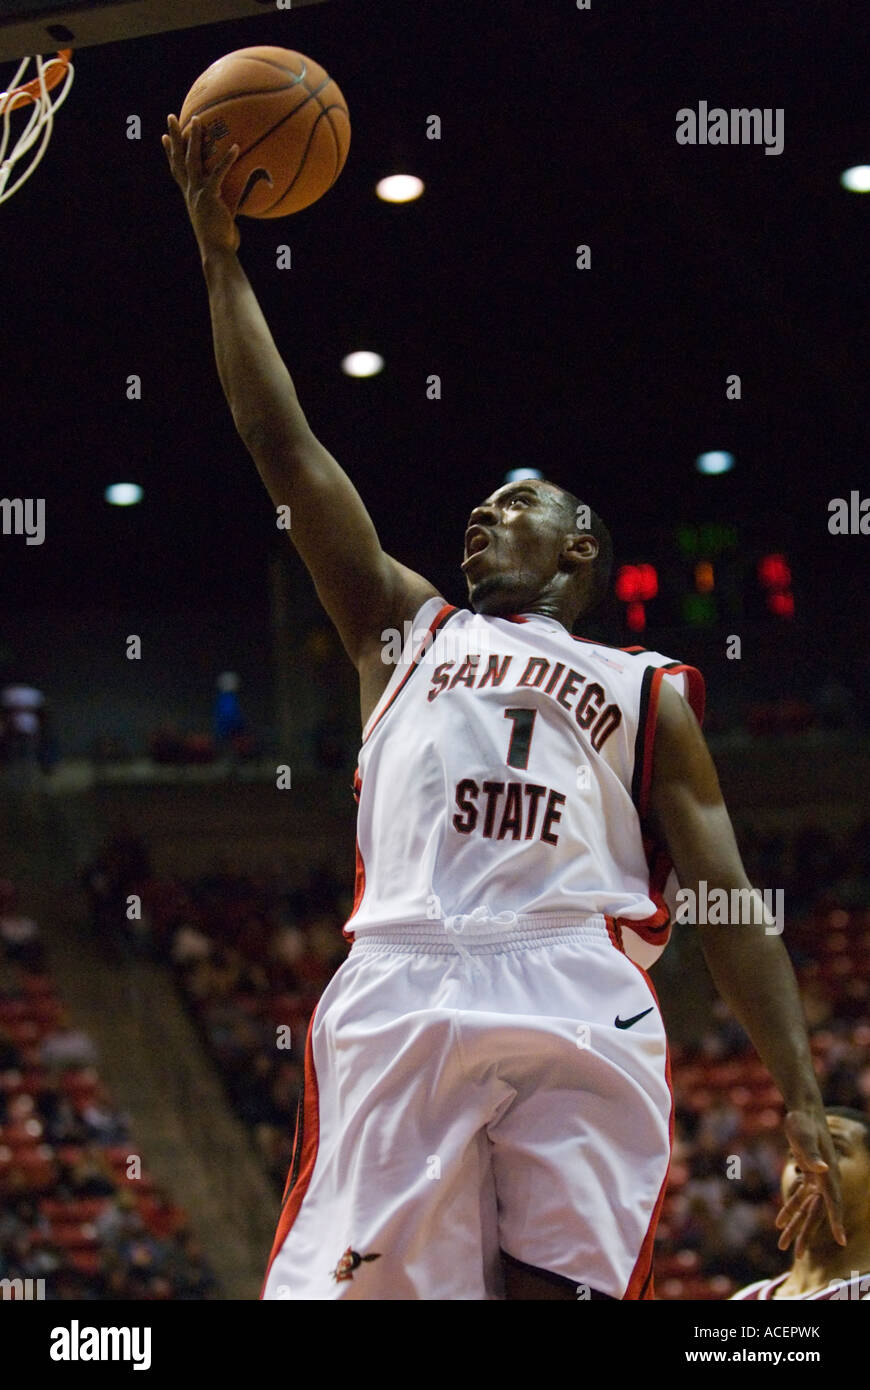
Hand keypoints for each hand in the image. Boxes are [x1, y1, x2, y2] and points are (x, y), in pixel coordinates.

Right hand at [162, 114, 240, 256]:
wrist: (216, 252)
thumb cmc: (221, 242)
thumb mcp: (221, 220)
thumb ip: (225, 207)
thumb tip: (239, 204)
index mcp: (189, 195)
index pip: (176, 170)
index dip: (169, 153)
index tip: (163, 137)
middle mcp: (190, 191)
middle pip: (178, 158)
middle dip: (174, 136)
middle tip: (171, 117)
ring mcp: (197, 193)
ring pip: (192, 160)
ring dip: (194, 138)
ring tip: (197, 119)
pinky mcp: (209, 196)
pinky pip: (218, 173)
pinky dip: (227, 160)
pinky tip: (235, 147)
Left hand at [775, 1108, 846, 1255]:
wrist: (804, 1110)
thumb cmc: (804, 1122)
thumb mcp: (804, 1136)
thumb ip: (813, 1154)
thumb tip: (822, 1168)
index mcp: (828, 1174)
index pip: (834, 1203)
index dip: (836, 1222)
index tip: (841, 1241)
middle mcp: (826, 1180)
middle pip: (817, 1212)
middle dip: (806, 1234)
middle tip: (797, 1255)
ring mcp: (817, 1179)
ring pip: (807, 1209)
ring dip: (795, 1226)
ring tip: (783, 1245)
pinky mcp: (808, 1175)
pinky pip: (800, 1198)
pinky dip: (790, 1210)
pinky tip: (779, 1223)